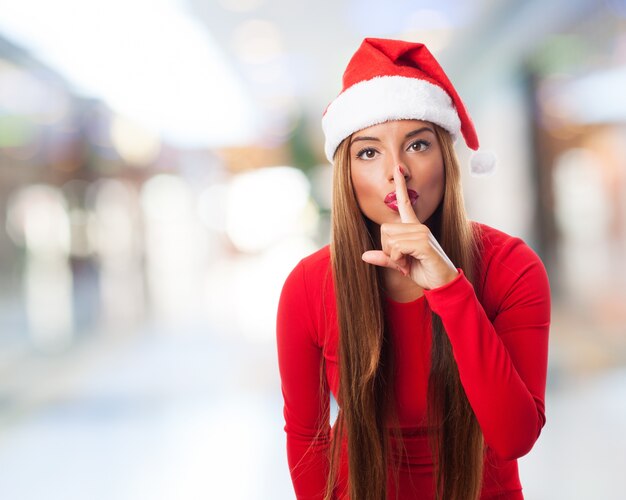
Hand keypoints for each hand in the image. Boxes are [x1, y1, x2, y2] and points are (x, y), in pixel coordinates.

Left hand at [361, 165, 458, 289]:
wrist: (443, 283)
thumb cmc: (424, 271)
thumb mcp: (400, 264)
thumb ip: (385, 257)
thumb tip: (364, 255)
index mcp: (413, 227)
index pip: (404, 203)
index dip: (400, 186)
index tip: (397, 169)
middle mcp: (418, 226)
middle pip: (385, 229)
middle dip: (388, 249)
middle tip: (403, 259)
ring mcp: (422, 233)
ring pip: (389, 240)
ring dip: (394, 257)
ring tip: (409, 262)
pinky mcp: (423, 244)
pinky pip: (397, 248)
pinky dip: (399, 260)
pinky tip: (410, 265)